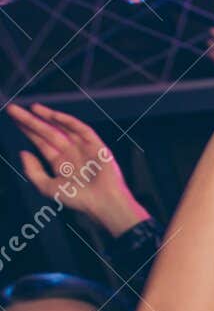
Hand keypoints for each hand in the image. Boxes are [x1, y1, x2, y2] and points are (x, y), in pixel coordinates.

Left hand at [5, 103, 146, 231]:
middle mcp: (70, 153)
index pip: (40, 142)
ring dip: (48, 117)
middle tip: (14, 109)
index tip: (13, 119)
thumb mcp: (47, 188)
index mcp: (60, 163)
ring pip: (63, 128)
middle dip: (31, 121)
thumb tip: (23, 153)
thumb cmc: (78, 199)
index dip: (27, 130)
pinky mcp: (97, 146)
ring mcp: (83, 148)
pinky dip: (69, 122)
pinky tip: (54, 116)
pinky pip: (82, 130)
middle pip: (47, 132)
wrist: (103, 203)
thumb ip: (32, 171)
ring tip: (33, 108)